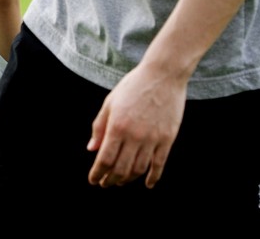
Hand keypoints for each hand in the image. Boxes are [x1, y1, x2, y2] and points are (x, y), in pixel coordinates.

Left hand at [86, 63, 185, 188]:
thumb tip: (92, 150)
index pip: (105, 159)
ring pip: (138, 169)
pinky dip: (152, 177)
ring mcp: (152, 139)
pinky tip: (147, 184)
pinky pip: (159, 164)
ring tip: (120, 181)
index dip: (97, 173)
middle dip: (111, 179)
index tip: (93, 180)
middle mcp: (134, 136)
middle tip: (105, 183)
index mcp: (117, 126)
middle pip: (121, 168)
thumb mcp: (110, 103)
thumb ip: (99, 127)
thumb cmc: (132, 86)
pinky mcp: (167, 139)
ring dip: (128, 179)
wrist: (162, 75)